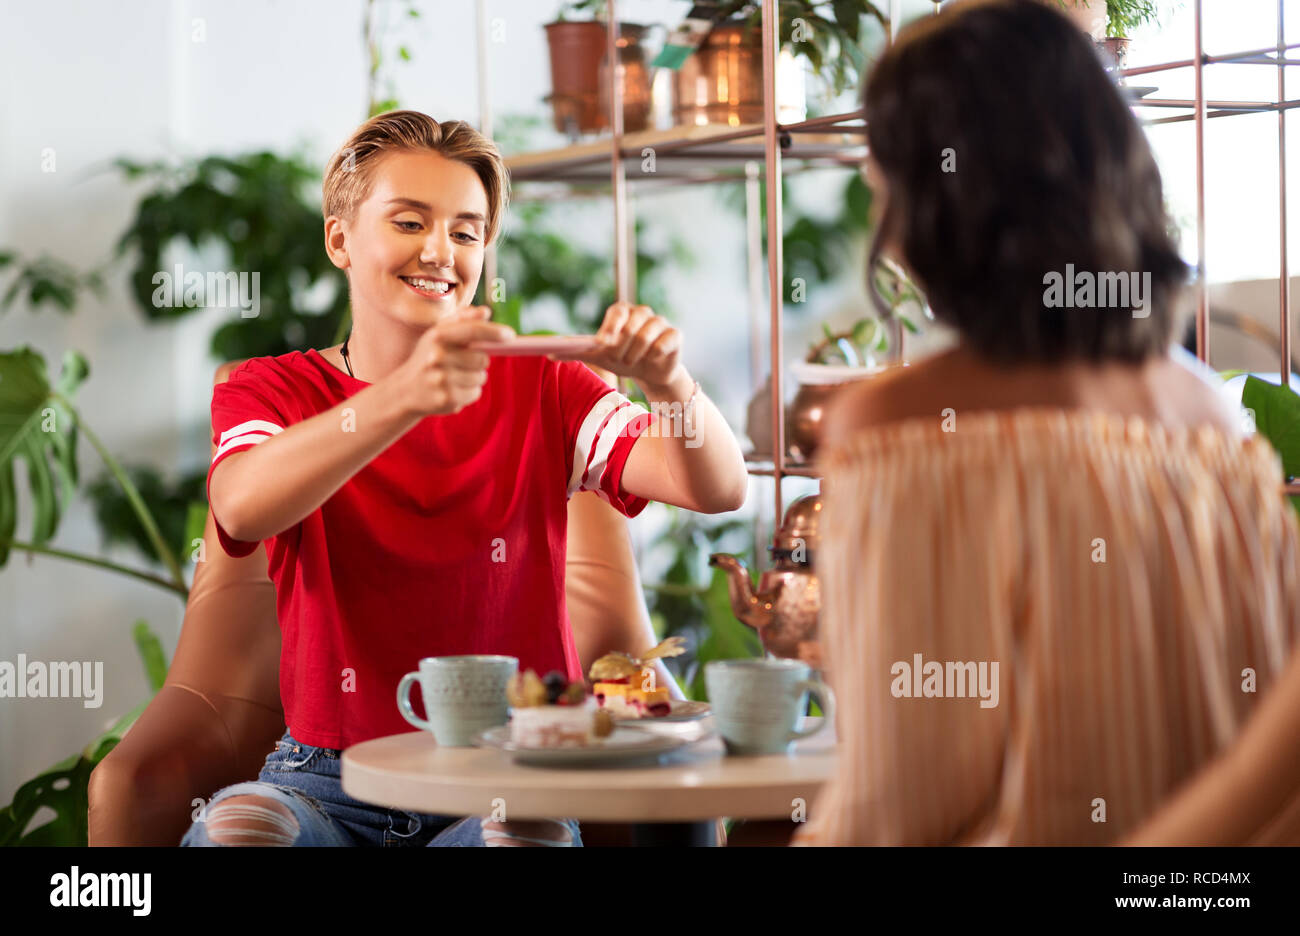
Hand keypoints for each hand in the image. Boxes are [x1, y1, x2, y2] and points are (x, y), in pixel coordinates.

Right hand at [387, 306, 513, 417]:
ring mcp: (442, 379)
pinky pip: (475, 393)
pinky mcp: (447, 399)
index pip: (472, 330)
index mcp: (438, 336)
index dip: (494, 332)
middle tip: (462, 363)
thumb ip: (463, 319)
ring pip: (480, 377)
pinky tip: (452, 390)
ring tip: (453, 377)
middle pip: (482, 358)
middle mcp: (438, 356)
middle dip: (479, 361)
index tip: (510, 335)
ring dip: (474, 377)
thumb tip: (486, 312)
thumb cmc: (428, 357)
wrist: (405, 390)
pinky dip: (469, 392)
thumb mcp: (438, 334)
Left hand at [551, 302, 684, 392]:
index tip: (603, 344)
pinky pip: (665, 342)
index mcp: (622, 313)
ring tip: (633, 363)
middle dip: (622, 348)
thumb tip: (549, 353)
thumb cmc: (623, 360)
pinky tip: (653, 360)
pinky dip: (656, 354)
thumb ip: (576, 352)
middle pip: (632, 326)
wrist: (651, 373)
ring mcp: (660, 322)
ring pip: (648, 335)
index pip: (617, 311)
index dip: (610, 327)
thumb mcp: (599, 357)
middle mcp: (642, 313)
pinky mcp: (675, 334)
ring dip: (637, 354)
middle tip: (620, 360)